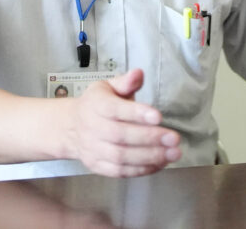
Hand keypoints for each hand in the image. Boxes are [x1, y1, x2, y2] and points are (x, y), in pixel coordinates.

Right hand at [63, 68, 182, 176]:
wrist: (71, 127)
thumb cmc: (98, 103)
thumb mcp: (109, 87)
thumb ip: (126, 82)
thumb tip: (138, 73)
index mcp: (96, 105)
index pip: (115, 109)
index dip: (136, 113)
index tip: (158, 116)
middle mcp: (92, 128)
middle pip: (120, 136)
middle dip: (150, 138)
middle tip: (174, 139)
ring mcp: (93, 149)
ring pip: (121, 157)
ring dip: (149, 157)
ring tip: (173, 153)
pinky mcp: (97, 166)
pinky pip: (119, 171)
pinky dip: (141, 170)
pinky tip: (160, 163)